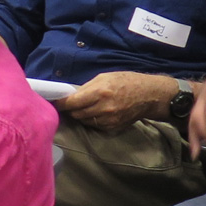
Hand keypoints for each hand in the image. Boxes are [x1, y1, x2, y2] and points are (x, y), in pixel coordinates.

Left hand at [58, 71, 177, 131]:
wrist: (149, 96)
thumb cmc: (126, 81)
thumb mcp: (104, 77)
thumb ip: (87, 87)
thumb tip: (71, 95)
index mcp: (99, 92)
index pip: (72, 103)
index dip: (61, 104)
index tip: (56, 102)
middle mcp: (103, 108)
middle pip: (76, 114)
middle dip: (70, 110)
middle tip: (69, 105)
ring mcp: (108, 120)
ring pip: (84, 121)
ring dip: (80, 115)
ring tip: (83, 108)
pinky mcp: (113, 128)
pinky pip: (95, 126)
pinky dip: (91, 120)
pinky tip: (95, 113)